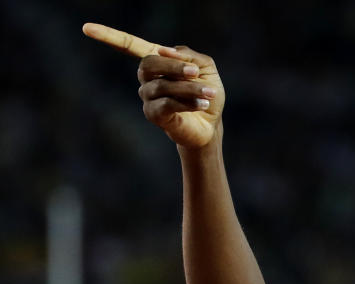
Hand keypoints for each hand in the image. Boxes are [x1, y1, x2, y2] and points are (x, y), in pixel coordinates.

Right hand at [82, 23, 224, 147]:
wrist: (211, 125)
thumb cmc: (207, 94)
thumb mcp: (206, 69)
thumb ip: (191, 56)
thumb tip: (165, 50)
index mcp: (157, 62)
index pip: (130, 46)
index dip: (109, 36)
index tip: (86, 29)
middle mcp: (146, 79)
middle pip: (149, 63)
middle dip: (174, 66)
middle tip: (195, 71)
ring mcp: (147, 97)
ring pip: (162, 85)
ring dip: (189, 87)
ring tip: (209, 93)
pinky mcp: (154, 115)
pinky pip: (167, 103)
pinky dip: (187, 102)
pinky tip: (201, 103)